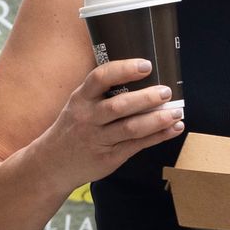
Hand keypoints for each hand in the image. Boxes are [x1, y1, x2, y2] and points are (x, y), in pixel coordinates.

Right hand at [44, 59, 183, 190]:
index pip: (100, 78)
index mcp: (81, 98)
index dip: (124, 70)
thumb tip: (140, 72)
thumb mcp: (78, 104)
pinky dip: (158, 137)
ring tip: (176, 112)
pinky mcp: (108, 158)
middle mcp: (88, 118)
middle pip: (119, 106)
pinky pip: (136, 146)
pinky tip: (173, 129)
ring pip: (131, 128)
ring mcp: (98, 140)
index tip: (146, 65)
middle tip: (166, 92)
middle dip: (146, 98)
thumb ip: (101, 91)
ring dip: (157, 120)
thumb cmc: (73, 127)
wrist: (53, 163)